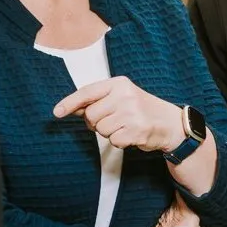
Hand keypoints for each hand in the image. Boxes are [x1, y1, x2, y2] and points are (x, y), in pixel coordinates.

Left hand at [54, 77, 184, 152]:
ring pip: (101, 129)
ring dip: (109, 132)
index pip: (88, 92)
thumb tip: (70, 108)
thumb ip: (97, 101)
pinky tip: (131, 134)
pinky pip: (113, 141)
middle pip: (91, 114)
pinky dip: (120, 142)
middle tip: (113, 120)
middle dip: (97, 122)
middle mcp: (125, 95)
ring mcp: (131, 113)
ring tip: (125, 126)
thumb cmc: (140, 109)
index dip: (70, 102)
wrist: (169, 122)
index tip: (57, 112)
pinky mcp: (136, 130)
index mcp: (119, 84)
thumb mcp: (120, 97)